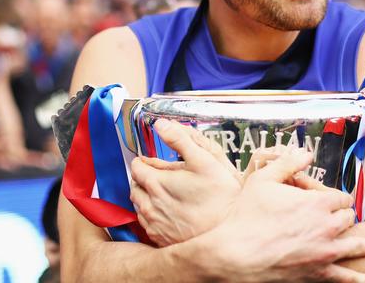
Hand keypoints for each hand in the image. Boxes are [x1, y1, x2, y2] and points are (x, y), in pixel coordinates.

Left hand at [130, 119, 241, 246]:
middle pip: (134, 186)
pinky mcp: (160, 241)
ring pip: (138, 206)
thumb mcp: (204, 159)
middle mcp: (149, 205)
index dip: (145, 161)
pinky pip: (146, 224)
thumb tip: (161, 124)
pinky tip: (168, 212)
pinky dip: (151, 215)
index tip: (154, 161)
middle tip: (160, 176)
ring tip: (164, 194)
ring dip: (145, 197)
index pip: (136, 167)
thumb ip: (180, 139)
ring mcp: (154, 225)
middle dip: (143, 178)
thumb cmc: (220, 196)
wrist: (230, 234)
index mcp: (156, 183)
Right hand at [205, 150, 364, 282]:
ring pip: (359, 245)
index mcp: (316, 202)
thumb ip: (288, 163)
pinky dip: (364, 281)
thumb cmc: (247, 216)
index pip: (341, 197)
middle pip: (348, 218)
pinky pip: (348, 278)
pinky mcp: (320, 274)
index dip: (334, 198)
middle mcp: (327, 226)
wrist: (236, 254)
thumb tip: (306, 153)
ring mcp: (326, 252)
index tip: (326, 200)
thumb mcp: (263, 180)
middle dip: (344, 217)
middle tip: (337, 219)